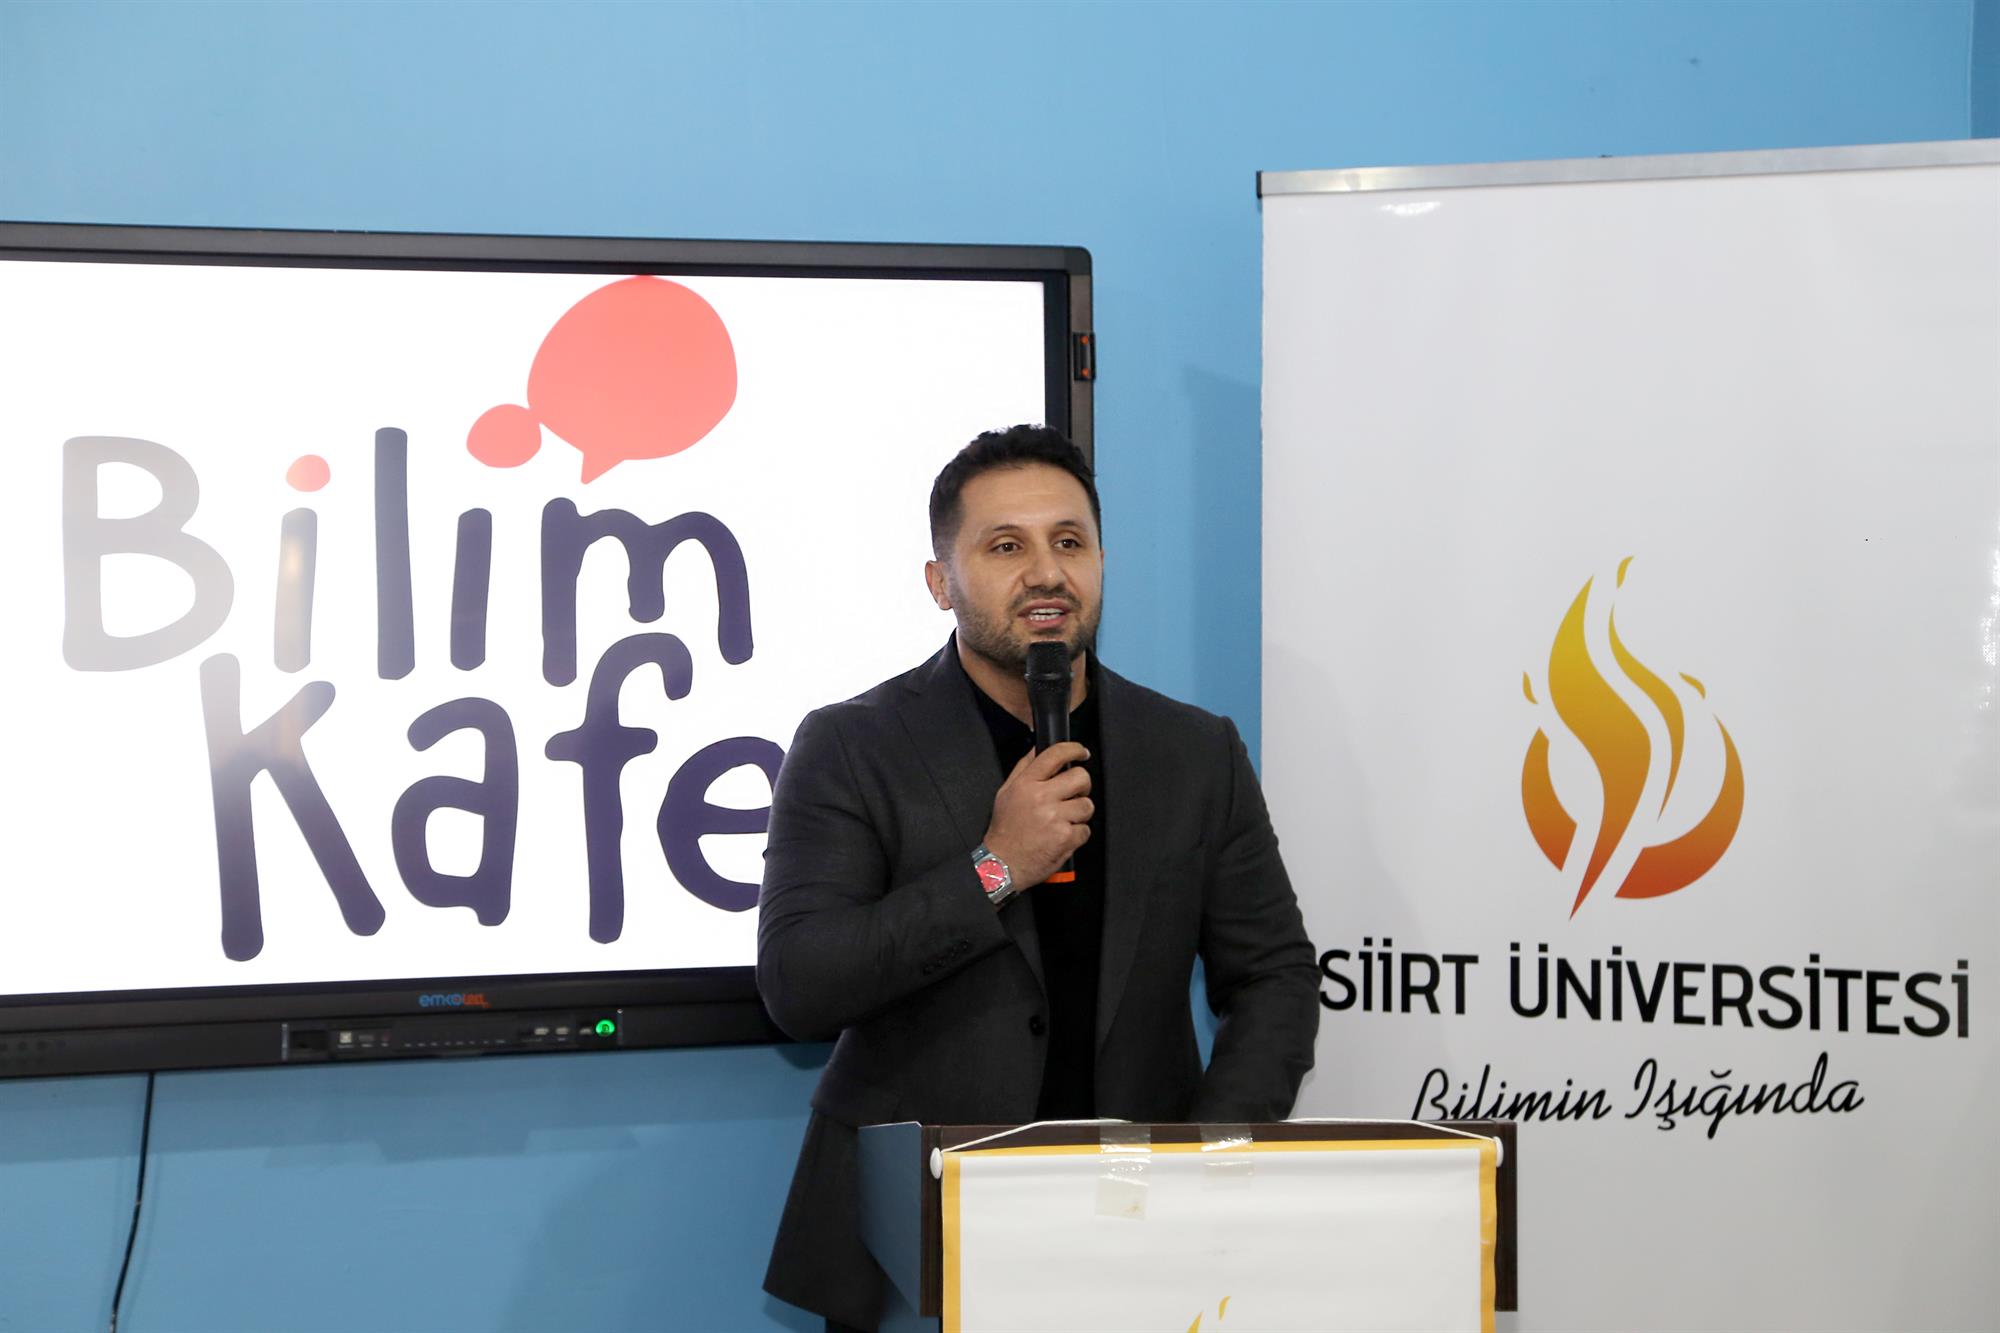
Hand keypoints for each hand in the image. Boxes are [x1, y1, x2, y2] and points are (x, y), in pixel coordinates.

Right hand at [982, 742, 1092, 888]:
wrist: (1002, 864)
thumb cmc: (1005, 831)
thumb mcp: (1005, 793)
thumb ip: (1023, 768)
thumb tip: (1037, 749)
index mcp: (1026, 784)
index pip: (1055, 755)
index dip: (1074, 749)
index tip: (1081, 753)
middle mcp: (1041, 798)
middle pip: (1081, 777)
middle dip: (1082, 786)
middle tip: (1073, 794)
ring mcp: (1055, 818)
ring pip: (1087, 805)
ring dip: (1079, 813)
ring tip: (1063, 820)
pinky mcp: (1066, 838)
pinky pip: (1085, 829)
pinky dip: (1077, 834)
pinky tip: (1061, 836)